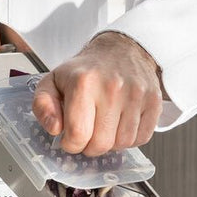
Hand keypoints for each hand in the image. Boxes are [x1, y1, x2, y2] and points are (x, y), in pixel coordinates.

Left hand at [31, 32, 163, 155]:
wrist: (120, 49)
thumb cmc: (85, 70)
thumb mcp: (53, 81)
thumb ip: (42, 106)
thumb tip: (54, 128)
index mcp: (83, 82)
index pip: (78, 134)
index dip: (70, 144)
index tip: (70, 138)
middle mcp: (112, 87)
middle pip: (101, 143)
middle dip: (89, 146)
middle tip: (87, 134)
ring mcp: (136, 94)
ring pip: (122, 144)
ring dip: (110, 143)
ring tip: (103, 126)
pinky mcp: (153, 100)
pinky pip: (142, 138)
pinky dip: (130, 139)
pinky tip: (120, 124)